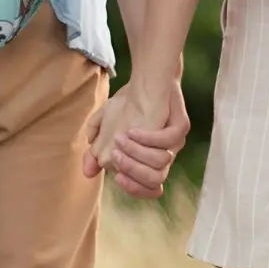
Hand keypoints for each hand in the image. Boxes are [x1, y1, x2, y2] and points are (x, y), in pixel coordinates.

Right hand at [82, 79, 188, 199]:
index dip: (134, 188)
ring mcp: (175, 142)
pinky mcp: (181, 126)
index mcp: (150, 161)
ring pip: (162, 162)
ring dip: (138, 153)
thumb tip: (88, 173)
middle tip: (115, 155)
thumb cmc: (127, 105)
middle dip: (132, 170)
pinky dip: (148, 138)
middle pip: (155, 180)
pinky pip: (168, 139)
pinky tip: (133, 129)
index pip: (148, 188)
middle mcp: (164, 155)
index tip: (116, 177)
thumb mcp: (105, 127)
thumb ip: (96, 150)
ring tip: (120, 138)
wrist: (146, 79)